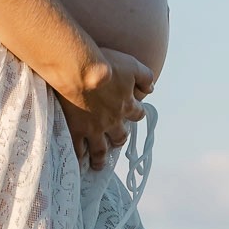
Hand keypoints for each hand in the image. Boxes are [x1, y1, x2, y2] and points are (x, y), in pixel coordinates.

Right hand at [59, 47, 152, 172]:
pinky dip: (79, 156)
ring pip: (100, 150)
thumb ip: (145, 78)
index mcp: (127, 105)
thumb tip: (151, 89)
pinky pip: (78, 149)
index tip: (134, 115)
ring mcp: (93, 128)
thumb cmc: (107, 64)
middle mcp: (112, 121)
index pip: (137, 114)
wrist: (80, 70)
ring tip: (99, 164)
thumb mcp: (132, 65)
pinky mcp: (76, 129)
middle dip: (119, 140)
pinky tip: (78, 161)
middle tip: (116, 143)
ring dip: (101, 158)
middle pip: (120, 136)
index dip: (136, 114)